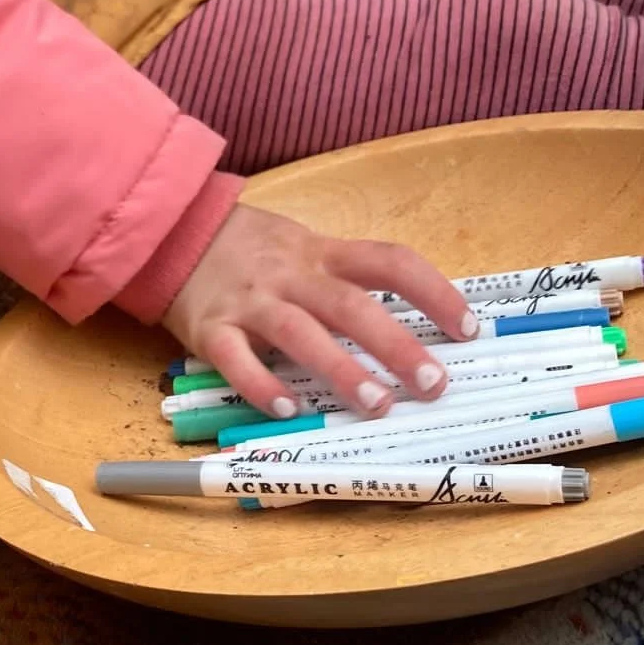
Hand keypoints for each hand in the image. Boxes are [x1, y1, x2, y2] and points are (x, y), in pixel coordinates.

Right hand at [162, 203, 475, 417]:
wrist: (174, 233)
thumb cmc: (251, 250)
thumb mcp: (304, 248)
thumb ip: (346, 281)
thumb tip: (411, 327)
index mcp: (322, 253)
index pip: (390, 262)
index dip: (434, 293)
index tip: (469, 328)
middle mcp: (291, 275)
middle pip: (350, 305)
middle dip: (396, 344)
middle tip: (433, 383)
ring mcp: (250, 302)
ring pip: (300, 333)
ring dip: (341, 369)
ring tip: (377, 405)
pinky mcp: (210, 328)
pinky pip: (238, 360)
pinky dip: (263, 386)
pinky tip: (288, 410)